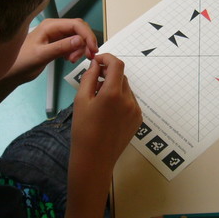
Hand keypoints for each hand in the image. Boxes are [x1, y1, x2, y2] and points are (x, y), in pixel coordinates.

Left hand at [6, 18, 97, 85]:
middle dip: (86, 42)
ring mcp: (57, 36)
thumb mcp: (42, 55)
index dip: (87, 35)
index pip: (76, 24)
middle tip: (88, 56)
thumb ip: (61, 47)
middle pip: (79, 29)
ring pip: (78, 37)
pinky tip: (69, 60)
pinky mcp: (58, 44)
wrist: (13, 72)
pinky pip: (73, 45)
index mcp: (51, 26)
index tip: (93, 49)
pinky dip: (76, 52)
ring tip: (73, 60)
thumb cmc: (22, 61)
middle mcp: (55, 28)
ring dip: (81, 48)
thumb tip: (80, 40)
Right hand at [71, 53, 142, 174]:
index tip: (97, 61)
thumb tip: (95, 65)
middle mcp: (128, 100)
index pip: (116, 64)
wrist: (94, 159)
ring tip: (98, 99)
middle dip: (108, 74)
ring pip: (126, 89)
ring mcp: (135, 110)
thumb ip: (89, 78)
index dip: (107, 58)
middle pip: (121, 76)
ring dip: (114, 87)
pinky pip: (130, 101)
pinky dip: (120, 99)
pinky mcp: (138, 119)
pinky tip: (107, 111)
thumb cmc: (83, 130)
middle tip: (93, 82)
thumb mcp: (81, 100)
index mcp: (113, 93)